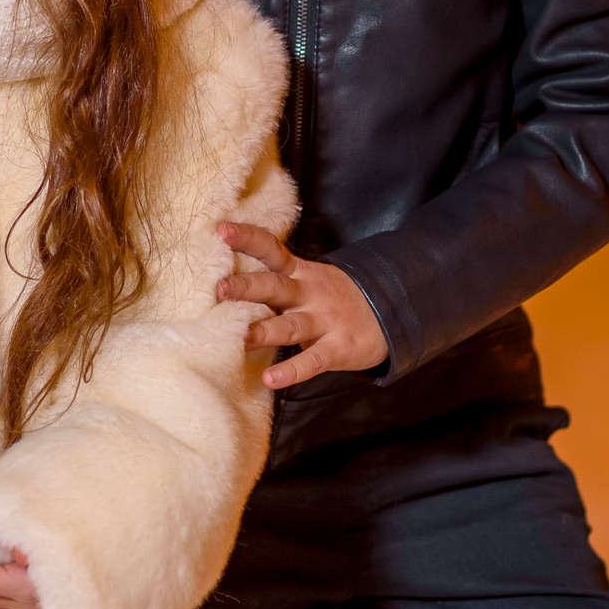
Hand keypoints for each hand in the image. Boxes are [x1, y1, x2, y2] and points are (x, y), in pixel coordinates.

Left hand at [215, 222, 386, 390]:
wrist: (391, 312)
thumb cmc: (335, 297)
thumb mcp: (311, 279)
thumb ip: (277, 280)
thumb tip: (229, 278)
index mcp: (301, 273)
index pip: (271, 250)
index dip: (248, 238)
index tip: (221, 230)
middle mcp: (309, 294)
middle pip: (275, 287)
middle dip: (247, 287)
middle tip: (218, 289)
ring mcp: (324, 321)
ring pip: (290, 325)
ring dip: (264, 331)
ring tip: (239, 338)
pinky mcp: (337, 348)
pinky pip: (312, 361)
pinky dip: (292, 371)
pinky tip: (271, 378)